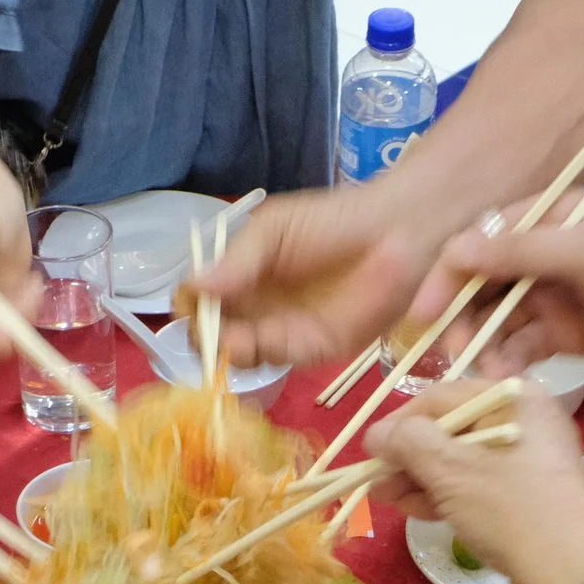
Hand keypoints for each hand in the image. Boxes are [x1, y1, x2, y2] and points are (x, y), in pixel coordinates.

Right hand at [193, 182, 450, 368]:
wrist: (395, 237)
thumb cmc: (333, 221)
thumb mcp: (274, 230)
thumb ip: (237, 260)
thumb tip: (192, 287)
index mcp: (238, 272)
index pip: (197, 297)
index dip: (188, 305)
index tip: (191, 305)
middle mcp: (252, 305)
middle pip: (210, 332)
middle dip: (203, 336)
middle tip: (211, 332)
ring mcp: (278, 330)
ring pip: (236, 353)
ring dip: (227, 352)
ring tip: (235, 339)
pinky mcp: (308, 350)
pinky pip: (273, 362)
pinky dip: (258, 361)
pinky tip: (256, 347)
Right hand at [364, 384, 583, 583]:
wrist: (567, 569)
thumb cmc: (508, 506)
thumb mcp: (450, 468)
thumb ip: (407, 442)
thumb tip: (374, 435)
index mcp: (514, 397)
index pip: (441, 397)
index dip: (399, 422)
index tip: (368, 450)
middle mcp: (524, 420)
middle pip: (450, 431)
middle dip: (407, 457)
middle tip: (373, 481)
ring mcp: (528, 460)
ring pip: (461, 462)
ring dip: (420, 479)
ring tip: (384, 500)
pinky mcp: (527, 496)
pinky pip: (478, 485)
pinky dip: (445, 495)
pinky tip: (414, 510)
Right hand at [410, 195, 583, 373]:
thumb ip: (520, 253)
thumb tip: (453, 252)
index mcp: (542, 217)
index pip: (475, 242)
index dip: (444, 278)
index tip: (421, 316)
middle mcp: (537, 254)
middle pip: (477, 286)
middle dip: (458, 320)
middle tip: (451, 357)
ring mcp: (549, 295)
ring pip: (495, 322)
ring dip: (481, 347)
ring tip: (481, 375)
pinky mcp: (563, 333)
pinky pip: (521, 347)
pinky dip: (507, 363)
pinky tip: (502, 381)